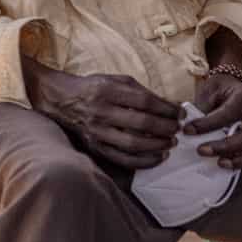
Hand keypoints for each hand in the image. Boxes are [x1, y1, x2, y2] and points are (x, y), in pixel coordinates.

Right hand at [21, 62, 180, 170]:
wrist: (60, 99)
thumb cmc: (93, 88)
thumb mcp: (115, 80)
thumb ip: (141, 91)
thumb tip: (169, 105)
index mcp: (108, 90)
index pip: (145, 101)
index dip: (167, 108)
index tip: (180, 112)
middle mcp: (101, 111)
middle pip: (142, 123)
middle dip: (166, 127)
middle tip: (177, 129)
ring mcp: (97, 131)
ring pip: (133, 143)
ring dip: (157, 145)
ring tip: (171, 142)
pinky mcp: (95, 146)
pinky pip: (122, 159)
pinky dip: (143, 161)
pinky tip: (158, 157)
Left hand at [189, 72, 241, 168]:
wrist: (232, 88)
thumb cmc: (219, 91)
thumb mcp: (208, 93)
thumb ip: (202, 111)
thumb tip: (189, 132)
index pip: (228, 113)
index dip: (207, 125)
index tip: (188, 131)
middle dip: (225, 146)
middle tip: (201, 150)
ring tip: (220, 163)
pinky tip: (229, 164)